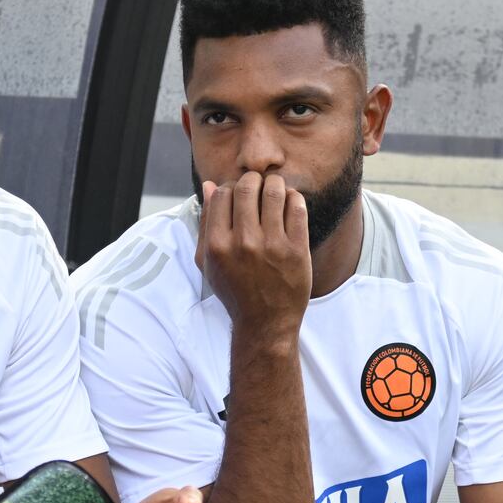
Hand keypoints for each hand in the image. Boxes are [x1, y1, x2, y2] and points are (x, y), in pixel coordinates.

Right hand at [195, 173, 311, 341]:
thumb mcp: (208, 261)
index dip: (229, 188)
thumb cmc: (234, 290)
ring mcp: (272, 246)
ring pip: (274, 191)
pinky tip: (289, 203)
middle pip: (247, 187)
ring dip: (274, 184)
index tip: (236, 195)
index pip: (222, 194)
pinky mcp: (296, 249)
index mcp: (217, 245)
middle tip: (257, 187)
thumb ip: (206, 223)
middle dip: (252, 180)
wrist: (266, 322)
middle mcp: (243, 243)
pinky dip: (293, 198)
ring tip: (274, 190)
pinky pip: (296, 207)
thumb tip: (208, 186)